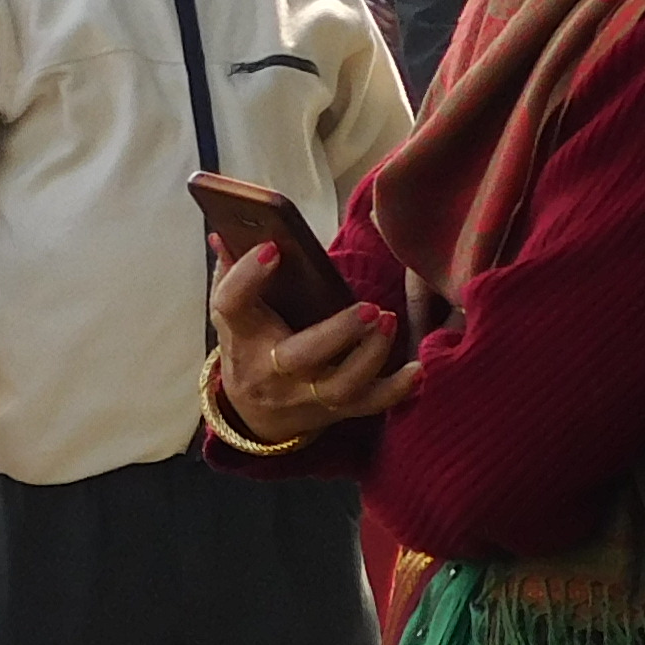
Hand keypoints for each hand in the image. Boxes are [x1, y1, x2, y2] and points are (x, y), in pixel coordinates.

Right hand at [212, 249, 414, 444]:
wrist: (256, 415)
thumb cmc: (248, 348)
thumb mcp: (232, 315)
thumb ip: (231, 272)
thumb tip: (227, 230)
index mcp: (241, 336)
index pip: (232, 306)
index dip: (247, 277)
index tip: (273, 248)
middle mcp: (270, 371)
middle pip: (298, 357)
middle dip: (337, 333)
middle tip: (368, 307)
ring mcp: (305, 396)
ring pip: (339, 385)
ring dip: (370, 356)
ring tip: (388, 320)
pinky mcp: (335, 411)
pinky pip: (369, 405)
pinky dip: (396, 390)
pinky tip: (417, 369)